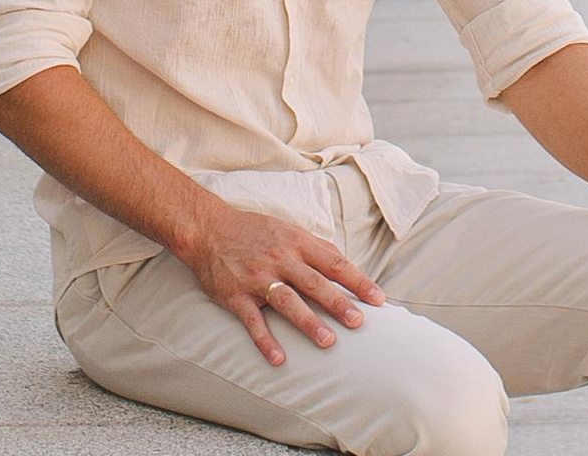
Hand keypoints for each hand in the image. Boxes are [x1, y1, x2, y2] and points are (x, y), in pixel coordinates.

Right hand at [178, 203, 386, 366]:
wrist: (210, 229)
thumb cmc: (255, 231)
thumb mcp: (288, 230)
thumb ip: (316, 247)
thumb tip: (344, 264)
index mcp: (296, 243)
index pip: (333, 263)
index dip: (357, 280)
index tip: (377, 299)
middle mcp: (280, 259)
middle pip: (314, 282)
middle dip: (338, 303)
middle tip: (359, 322)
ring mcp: (258, 277)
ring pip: (287, 301)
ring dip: (308, 322)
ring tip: (328, 342)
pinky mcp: (236, 295)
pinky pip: (253, 321)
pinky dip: (265, 340)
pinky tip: (278, 358)